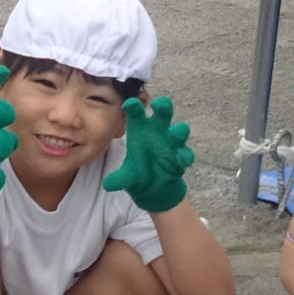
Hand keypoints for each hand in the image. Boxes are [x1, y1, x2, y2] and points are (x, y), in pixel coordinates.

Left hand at [102, 95, 195, 214]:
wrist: (153, 189)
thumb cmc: (138, 173)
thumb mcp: (126, 176)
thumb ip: (118, 178)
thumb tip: (108, 185)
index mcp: (140, 129)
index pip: (137, 112)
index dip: (134, 106)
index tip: (128, 104)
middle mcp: (158, 131)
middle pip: (163, 112)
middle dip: (163, 105)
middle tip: (158, 104)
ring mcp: (171, 143)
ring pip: (179, 130)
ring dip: (178, 130)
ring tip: (174, 132)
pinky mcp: (181, 157)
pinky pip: (185, 154)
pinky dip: (184, 156)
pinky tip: (181, 160)